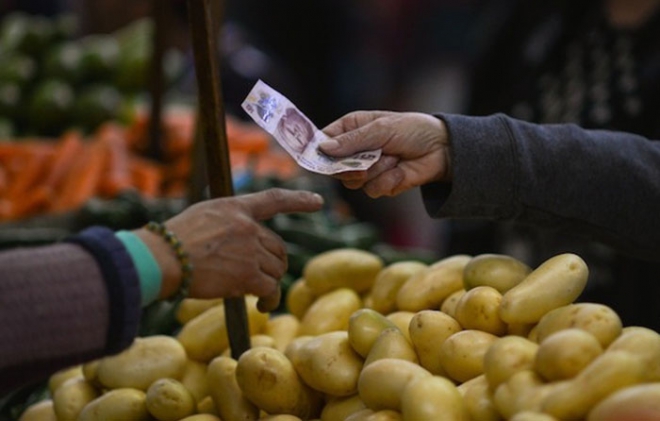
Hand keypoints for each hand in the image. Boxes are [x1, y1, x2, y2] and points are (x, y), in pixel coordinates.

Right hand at [136, 188, 323, 311]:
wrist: (162, 258)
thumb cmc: (172, 241)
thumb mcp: (202, 216)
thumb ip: (226, 222)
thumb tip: (241, 238)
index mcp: (236, 208)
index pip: (273, 199)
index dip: (298, 200)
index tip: (318, 202)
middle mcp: (248, 226)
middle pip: (278, 247)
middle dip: (275, 264)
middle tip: (264, 278)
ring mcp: (249, 250)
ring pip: (276, 269)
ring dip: (270, 284)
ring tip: (261, 296)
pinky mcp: (247, 275)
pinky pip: (270, 288)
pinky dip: (270, 300)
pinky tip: (263, 306)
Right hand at [320, 111, 450, 197]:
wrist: (442, 149)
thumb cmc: (413, 130)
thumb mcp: (381, 129)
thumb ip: (352, 141)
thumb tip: (324, 149)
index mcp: (351, 128)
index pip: (324, 141)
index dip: (320, 151)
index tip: (321, 158)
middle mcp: (355, 150)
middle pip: (335, 168)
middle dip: (352, 166)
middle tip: (368, 160)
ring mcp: (367, 169)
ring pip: (353, 182)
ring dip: (376, 171)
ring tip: (393, 158)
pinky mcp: (380, 185)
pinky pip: (373, 190)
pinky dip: (389, 180)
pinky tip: (400, 169)